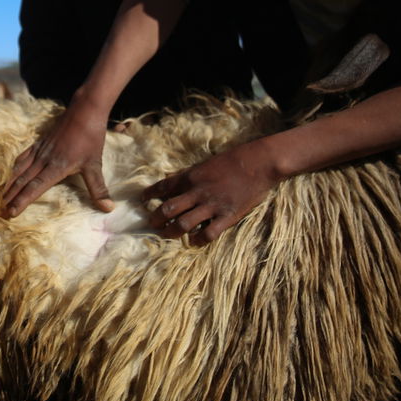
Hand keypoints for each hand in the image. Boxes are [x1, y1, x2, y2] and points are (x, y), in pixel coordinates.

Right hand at [2, 102, 114, 217]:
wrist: (84, 111)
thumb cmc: (90, 137)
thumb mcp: (95, 164)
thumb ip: (98, 189)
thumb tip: (108, 209)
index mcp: (56, 167)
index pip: (35, 188)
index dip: (22, 201)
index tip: (11, 212)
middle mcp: (44, 160)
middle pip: (23, 181)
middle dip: (11, 197)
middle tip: (0, 211)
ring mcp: (40, 151)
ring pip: (20, 170)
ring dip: (10, 184)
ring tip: (0, 197)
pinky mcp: (39, 143)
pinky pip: (22, 158)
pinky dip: (14, 168)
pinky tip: (11, 173)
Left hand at [142, 139, 278, 244]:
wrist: (259, 163)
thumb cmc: (232, 160)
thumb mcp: (205, 163)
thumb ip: (188, 174)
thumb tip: (171, 180)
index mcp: (190, 177)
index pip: (162, 187)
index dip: (148, 195)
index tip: (142, 200)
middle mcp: (197, 192)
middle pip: (167, 209)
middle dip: (155, 219)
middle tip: (151, 224)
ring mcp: (211, 205)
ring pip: (183, 224)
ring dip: (171, 232)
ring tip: (166, 234)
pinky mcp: (227, 216)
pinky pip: (207, 234)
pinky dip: (197, 240)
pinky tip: (193, 241)